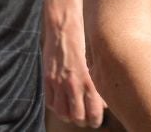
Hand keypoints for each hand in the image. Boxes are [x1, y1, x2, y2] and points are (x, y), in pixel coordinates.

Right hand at [43, 6, 105, 127]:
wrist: (63, 28)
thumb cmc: (83, 41)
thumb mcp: (95, 61)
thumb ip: (97, 81)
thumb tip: (103, 100)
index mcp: (88, 78)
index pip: (93, 109)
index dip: (95, 120)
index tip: (96, 122)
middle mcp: (73, 83)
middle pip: (76, 115)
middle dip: (82, 121)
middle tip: (86, 120)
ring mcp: (58, 83)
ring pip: (62, 112)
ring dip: (68, 116)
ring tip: (74, 115)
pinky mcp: (47, 79)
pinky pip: (50, 102)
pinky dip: (56, 107)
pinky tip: (62, 104)